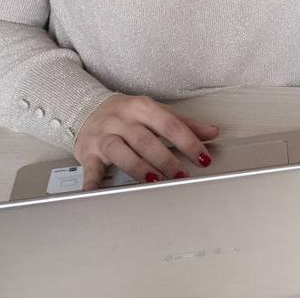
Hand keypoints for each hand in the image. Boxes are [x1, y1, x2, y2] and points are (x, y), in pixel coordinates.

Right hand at [74, 94, 219, 189]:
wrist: (87, 109)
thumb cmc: (127, 114)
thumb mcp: (156, 112)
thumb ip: (184, 123)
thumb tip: (213, 132)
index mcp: (142, 107)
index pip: (170, 124)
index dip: (188, 142)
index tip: (202, 158)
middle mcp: (122, 120)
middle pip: (146, 140)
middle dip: (165, 159)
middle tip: (181, 175)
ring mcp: (103, 136)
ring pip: (120, 151)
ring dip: (138, 167)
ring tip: (154, 180)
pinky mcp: (87, 152)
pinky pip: (90, 168)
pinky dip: (92, 182)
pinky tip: (97, 193)